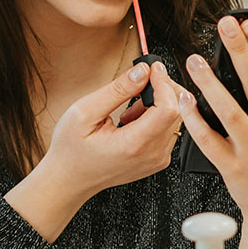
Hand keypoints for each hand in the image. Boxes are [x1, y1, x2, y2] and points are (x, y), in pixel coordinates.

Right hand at [7, 61, 182, 239]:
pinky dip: (156, 117)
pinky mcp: (157, 159)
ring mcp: (157, 159)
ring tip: (130, 108)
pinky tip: (134, 119)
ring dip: (159, 103)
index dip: (164, 83)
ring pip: (175, 120)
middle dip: (164, 89)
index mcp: (134, 145)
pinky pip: (168, 130)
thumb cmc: (71, 150)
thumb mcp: (85, 111)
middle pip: (177, 112)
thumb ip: (117, 90)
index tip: (153, 69)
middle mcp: (152, 155)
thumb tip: (142, 71)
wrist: (69, 179)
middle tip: (140, 82)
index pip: (169, 109)